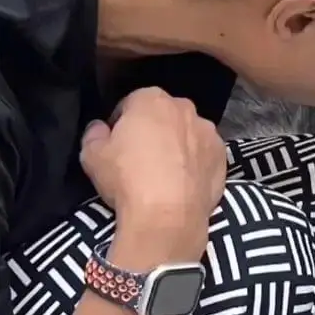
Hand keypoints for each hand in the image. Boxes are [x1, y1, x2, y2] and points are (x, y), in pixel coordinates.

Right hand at [80, 88, 226, 257]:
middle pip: (164, 116)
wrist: (167, 214)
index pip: (131, 104)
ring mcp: (209, 133)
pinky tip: (184, 184)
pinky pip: (205, 156)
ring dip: (178, 146)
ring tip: (165, 174)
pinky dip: (196, 164)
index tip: (117, 144)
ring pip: (188, 135)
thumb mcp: (92, 155)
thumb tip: (99, 128)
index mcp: (151, 99)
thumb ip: (94, 134)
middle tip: (141, 158)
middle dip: (154, 131)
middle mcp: (185, 109)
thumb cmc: (127, 178)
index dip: (121, 124)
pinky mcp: (223, 158)